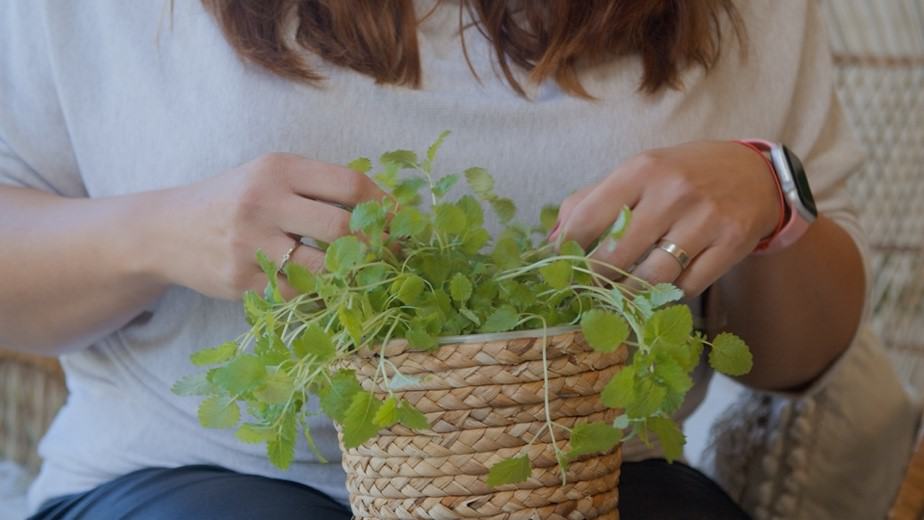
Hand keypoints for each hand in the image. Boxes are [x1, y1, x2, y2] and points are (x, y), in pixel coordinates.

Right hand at [154, 153, 386, 299]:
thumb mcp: (270, 177)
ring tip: (366, 276)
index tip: (401, 221)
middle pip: (343, 227)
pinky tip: (330, 291)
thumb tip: (385, 209)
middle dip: (376, 245)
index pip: (349, 184)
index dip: (384, 205)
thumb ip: (318, 186)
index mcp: (278, 168)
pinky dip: (322, 296)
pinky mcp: (242, 281)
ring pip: (324, 268)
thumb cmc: (234, 201)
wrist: (166, 230)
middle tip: (392, 256)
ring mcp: (250, 244)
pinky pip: (299, 295)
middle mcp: (264, 201)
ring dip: (353, 276)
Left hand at [548, 141, 781, 296]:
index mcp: (641, 169)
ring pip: (650, 279)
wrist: (756, 173)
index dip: (567, 249)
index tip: (560, 266)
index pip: (587, 218)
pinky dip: (668, 295)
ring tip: (621, 292)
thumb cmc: (683, 174)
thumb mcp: (638, 172)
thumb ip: (590, 201)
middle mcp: (673, 192)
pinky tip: (662, 287)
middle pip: (615, 255)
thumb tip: (550, 241)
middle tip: (591, 285)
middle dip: (596, 278)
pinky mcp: (732, 244)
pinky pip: (687, 287)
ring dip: (629, 294)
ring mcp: (705, 219)